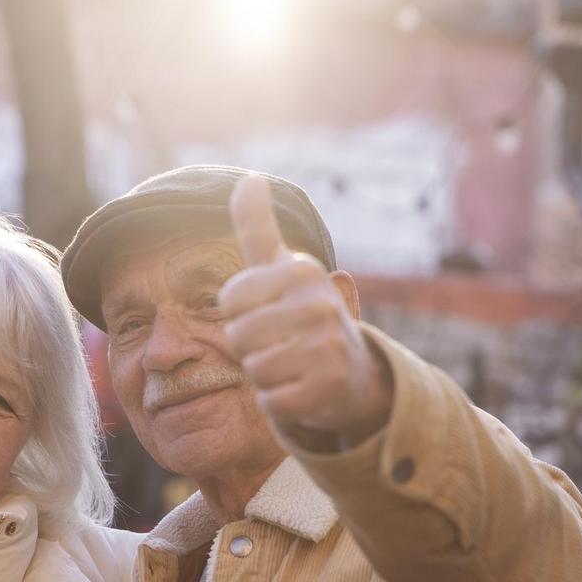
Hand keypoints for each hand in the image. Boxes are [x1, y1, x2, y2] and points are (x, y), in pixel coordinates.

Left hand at [219, 174, 392, 449]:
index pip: (229, 301)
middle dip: (251, 349)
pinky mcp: (328, 390)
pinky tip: (302, 390)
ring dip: (266, 376)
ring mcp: (328, 348)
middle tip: (283, 345)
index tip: (270, 312)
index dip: (241, 314)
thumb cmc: (302, 316)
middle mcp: (320, 304)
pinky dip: (279, 403)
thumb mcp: (281, 269)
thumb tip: (248, 178)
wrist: (353, 373)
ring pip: (253, 370)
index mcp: (302, 270)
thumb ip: (258, 227)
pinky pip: (270, 402)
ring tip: (293, 366)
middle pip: (237, 337)